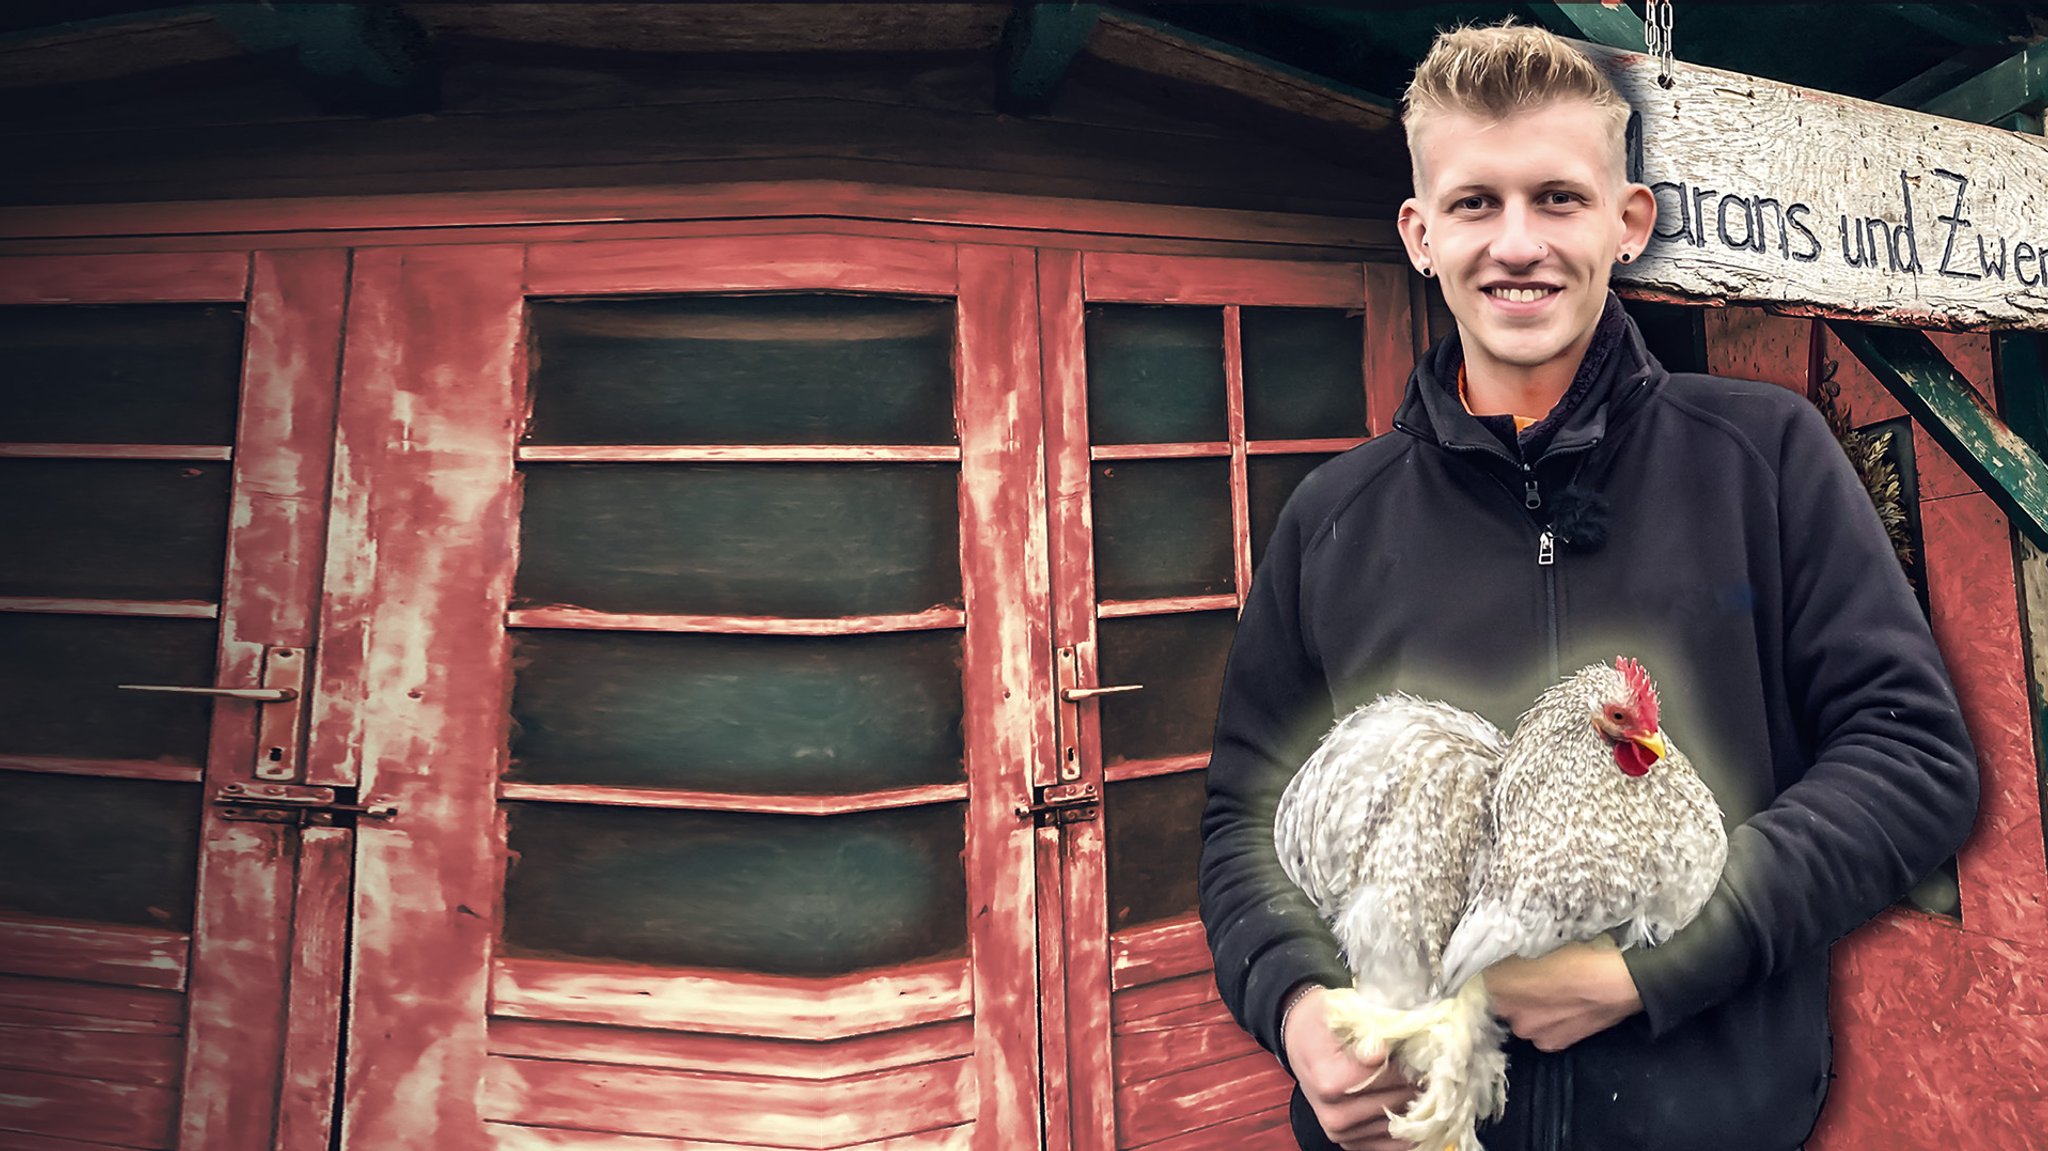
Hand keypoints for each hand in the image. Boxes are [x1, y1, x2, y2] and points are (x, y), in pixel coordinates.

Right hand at [1282, 987, 1421, 1150]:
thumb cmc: (1319, 1024)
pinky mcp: (1349, 1142)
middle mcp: (1335, 1114)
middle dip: (1418, 1081)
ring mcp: (1342, 1132)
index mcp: (1332, 1082)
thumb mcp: (1338, 1012)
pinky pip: (1393, 1143)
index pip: (1391, 1077)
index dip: (1413, 1061)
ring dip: (1416, 1104)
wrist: (1297, 1039)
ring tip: (1420, 1079)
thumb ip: (1369, 1026)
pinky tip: (1410, 1102)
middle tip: (1429, 1063)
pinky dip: (1407, 1125)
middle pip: (1398, 1101)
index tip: (1425, 1048)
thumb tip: (1398, 1041)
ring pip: (1401, 1124)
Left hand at [1483, 938, 1642, 1051]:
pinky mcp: (1551, 1044)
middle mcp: (1511, 1012)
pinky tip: (1562, 1011)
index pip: (1483, 981)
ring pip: (1519, 1019)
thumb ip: (1515, 960)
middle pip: (1500, 1003)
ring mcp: (1530, 1031)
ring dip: (1527, 1010)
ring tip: (1550, 996)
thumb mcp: (1543, 946)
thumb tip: (1502, 963)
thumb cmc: (1582, 958)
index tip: (1503, 969)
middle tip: (1530, 981)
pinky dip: (1545, 1024)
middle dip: (1510, 994)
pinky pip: (1539, 1033)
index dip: (1493, 975)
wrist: (1619, 985)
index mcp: (1503, 983)